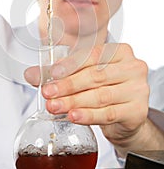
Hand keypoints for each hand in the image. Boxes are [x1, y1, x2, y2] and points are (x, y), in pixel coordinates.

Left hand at [25, 43, 148, 150]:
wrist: (126, 114)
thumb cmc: (104, 88)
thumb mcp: (83, 76)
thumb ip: (58, 73)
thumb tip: (31, 74)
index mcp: (120, 51)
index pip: (93, 54)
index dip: (71, 64)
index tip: (52, 73)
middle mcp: (133, 67)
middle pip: (95, 76)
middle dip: (68, 85)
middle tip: (48, 93)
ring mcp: (138, 89)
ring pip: (100, 95)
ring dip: (74, 102)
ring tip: (55, 106)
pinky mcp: (138, 111)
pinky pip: (109, 113)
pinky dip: (88, 115)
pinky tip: (73, 116)